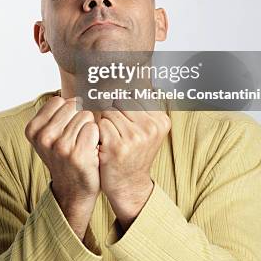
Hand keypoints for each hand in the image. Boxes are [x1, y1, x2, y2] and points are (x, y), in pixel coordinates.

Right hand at [25, 95, 100, 203]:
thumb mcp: (50, 134)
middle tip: (76, 139)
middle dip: (80, 118)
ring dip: (89, 128)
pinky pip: (94, 128)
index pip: (60, 101)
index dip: (69, 112)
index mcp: (33, 129)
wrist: (73, 191)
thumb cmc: (65, 157)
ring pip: (85, 116)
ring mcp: (60, 146)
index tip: (66, 129)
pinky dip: (96, 137)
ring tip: (83, 145)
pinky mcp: (78, 154)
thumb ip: (56, 111)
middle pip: (74, 105)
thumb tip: (77, 79)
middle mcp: (44, 137)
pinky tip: (91, 150)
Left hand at [98, 99, 170, 229]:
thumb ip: (141, 105)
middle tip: (118, 133)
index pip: (133, 95)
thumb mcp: (146, 129)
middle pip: (120, 101)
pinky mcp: (118, 146)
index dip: (123, 107)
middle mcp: (151, 127)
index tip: (126, 123)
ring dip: (105, 124)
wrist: (129, 185)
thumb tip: (127, 75)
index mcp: (161, 120)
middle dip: (114, 113)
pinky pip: (101, 124)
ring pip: (109, 111)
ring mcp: (135, 137)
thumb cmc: (134, 152)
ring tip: (112, 139)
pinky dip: (99, 133)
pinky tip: (106, 146)